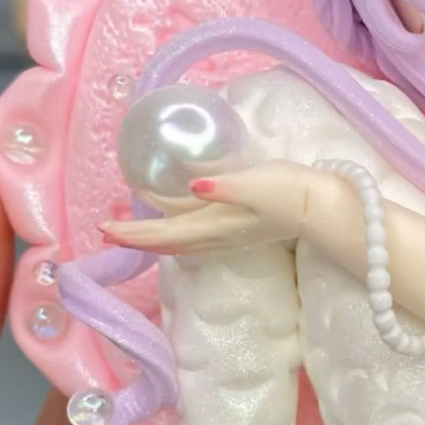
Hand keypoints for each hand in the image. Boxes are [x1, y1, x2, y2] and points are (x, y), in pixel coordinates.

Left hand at [102, 161, 316, 254]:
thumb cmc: (288, 192)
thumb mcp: (255, 183)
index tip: (105, 228)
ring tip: (126, 227)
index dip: (133, 231)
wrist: (320, 208)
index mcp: (213, 225)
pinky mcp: (235, 228)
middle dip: (134, 237)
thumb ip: (222, 184)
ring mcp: (225, 234)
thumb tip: (191, 184)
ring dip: (150, 235)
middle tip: (105, 230)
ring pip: (177, 240)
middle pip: (165, 242)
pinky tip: (169, 217)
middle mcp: (214, 236)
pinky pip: (192, 233)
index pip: (163, 232)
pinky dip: (172, 227)